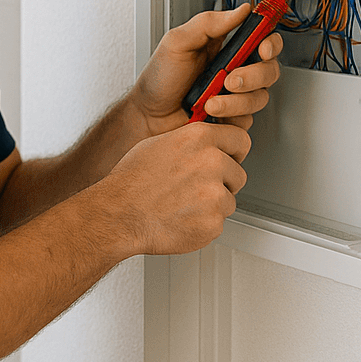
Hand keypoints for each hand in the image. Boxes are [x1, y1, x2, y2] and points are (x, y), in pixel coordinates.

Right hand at [104, 121, 250, 255]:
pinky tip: (182, 217)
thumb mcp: (158, 144)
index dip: (234, 152)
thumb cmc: (132, 181)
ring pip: (229, 200)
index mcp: (198, 138)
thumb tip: (206, 144)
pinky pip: (218, 222)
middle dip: (223, 183)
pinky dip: (203, 224)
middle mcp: (211, 162)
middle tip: (197, 189)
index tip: (230, 158)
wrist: (120, 214)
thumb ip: (191, 142)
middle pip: (238, 174)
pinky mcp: (213, 221)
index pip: (240, 139)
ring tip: (183, 204)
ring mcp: (214, 193)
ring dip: (212, 205)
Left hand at [129, 4, 281, 134]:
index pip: (263, 39)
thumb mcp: (178, 42)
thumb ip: (208, 23)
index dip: (271, 42)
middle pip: (269, 69)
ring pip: (260, 97)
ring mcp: (236, 96)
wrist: (148, 114)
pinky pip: (247, 119)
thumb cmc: (160, 78)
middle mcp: (236, 70)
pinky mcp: (232, 117)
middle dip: (254, 75)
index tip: (263, 47)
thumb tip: (240, 10)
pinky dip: (229, 116)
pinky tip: (210, 113)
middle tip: (229, 79)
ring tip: (210, 101)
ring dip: (236, 100)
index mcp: (227, 47)